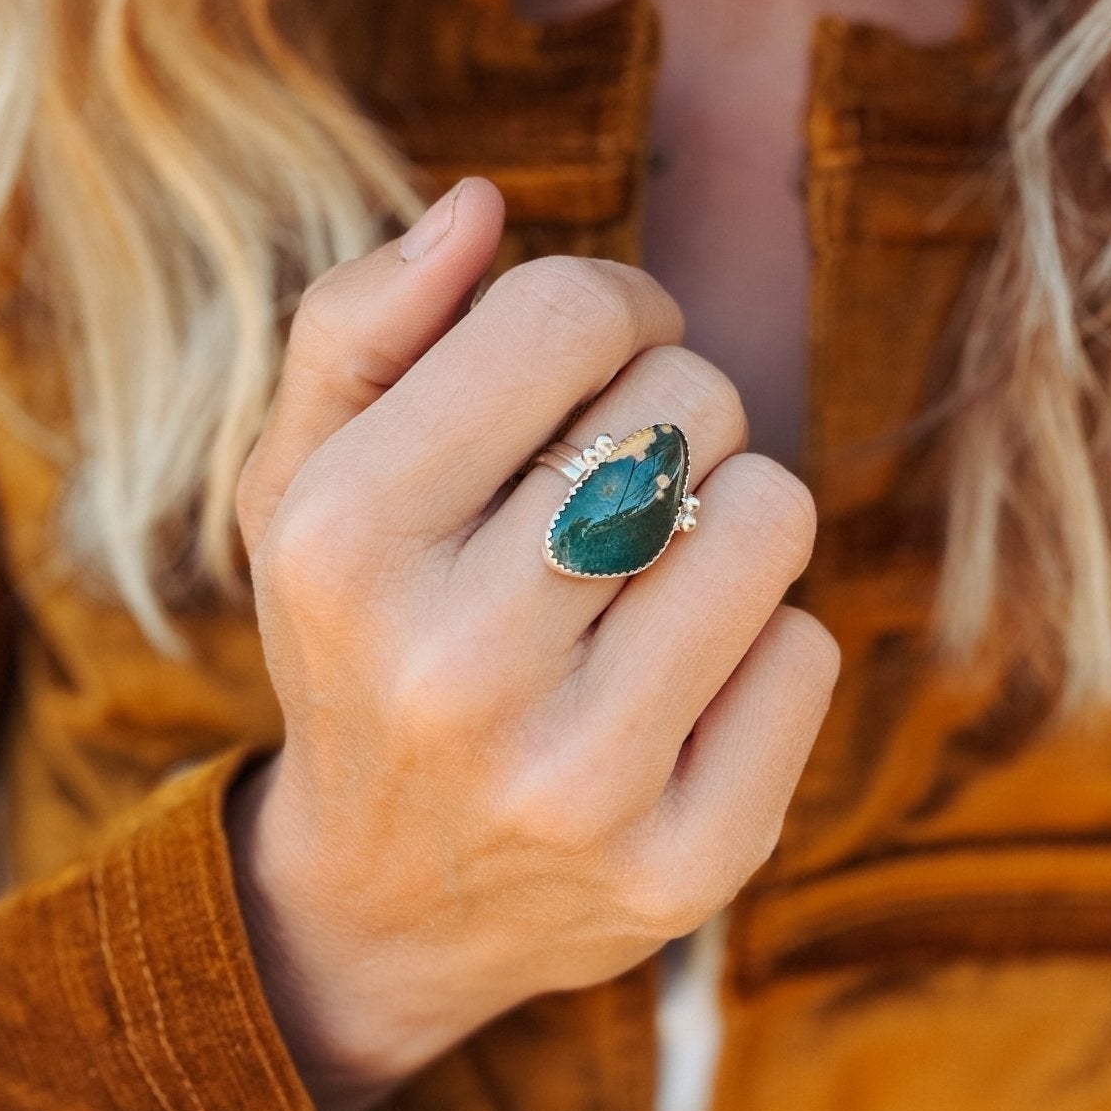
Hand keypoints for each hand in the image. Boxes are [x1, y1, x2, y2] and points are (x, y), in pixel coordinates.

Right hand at [228, 178, 839, 1110]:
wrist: (383, 906)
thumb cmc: (360, 643)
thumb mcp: (301, 482)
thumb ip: (362, 324)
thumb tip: (483, 204)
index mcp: (346, 540)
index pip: (571, 312)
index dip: (608, 304)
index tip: (593, 360)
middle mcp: (454, 665)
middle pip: (690, 401)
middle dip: (665, 413)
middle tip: (607, 487)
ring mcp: (578, 780)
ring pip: (770, 513)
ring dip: (725, 514)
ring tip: (650, 571)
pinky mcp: (687, 865)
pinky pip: (809, 648)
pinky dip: (758, 640)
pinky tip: (676, 686)